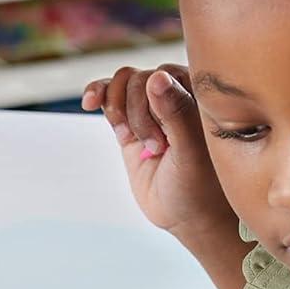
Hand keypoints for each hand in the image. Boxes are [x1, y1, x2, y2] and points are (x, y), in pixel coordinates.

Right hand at [81, 64, 236, 244]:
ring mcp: (151, 106)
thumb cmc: (199, 186)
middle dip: (138, 113)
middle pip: (139, 77)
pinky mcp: (130, 120)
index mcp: (200, 93)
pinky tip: (89, 103)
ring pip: (122, 82)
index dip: (155, 103)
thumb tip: (156, 76)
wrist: (185, 216)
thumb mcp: (190, 152)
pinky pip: (109, 93)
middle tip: (154, 148)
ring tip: (131, 140)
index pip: (166, 72)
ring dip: (119, 110)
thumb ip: (176, 113)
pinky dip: (97, 93)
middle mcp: (177, 93)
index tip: (163, 141)